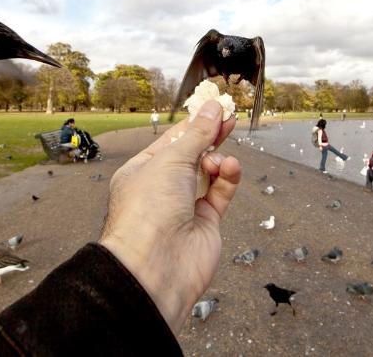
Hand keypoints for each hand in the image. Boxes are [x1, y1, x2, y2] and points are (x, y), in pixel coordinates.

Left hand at [99, 100, 240, 333]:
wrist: (155, 264)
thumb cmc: (148, 210)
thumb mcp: (171, 160)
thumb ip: (197, 134)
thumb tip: (211, 108)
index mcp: (142, 170)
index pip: (171, 141)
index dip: (193, 124)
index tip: (214, 108)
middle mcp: (161, 188)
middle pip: (191, 155)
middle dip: (210, 137)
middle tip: (229, 119)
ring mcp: (183, 206)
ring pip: (208, 173)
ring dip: (217, 160)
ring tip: (220, 159)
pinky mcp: (205, 222)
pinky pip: (220, 193)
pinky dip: (227, 178)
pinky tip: (230, 168)